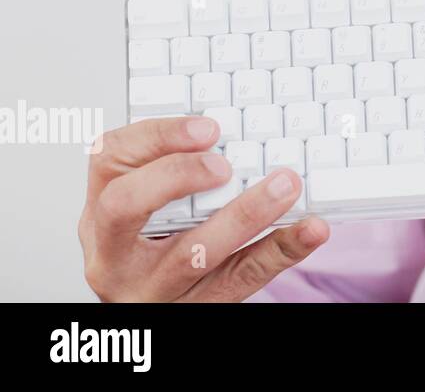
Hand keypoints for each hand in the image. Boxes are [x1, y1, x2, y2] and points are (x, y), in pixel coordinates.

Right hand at [79, 116, 328, 300]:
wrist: (152, 310)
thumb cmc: (152, 247)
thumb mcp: (145, 207)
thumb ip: (174, 168)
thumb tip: (237, 125)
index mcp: (101, 210)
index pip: (108, 159)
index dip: (156, 137)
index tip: (207, 127)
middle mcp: (114, 251)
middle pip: (125, 208)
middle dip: (176, 176)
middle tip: (224, 164)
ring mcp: (153, 286)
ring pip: (193, 252)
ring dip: (246, 214)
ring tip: (286, 186)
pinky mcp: (196, 307)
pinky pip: (242, 278)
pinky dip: (282, 249)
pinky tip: (311, 228)